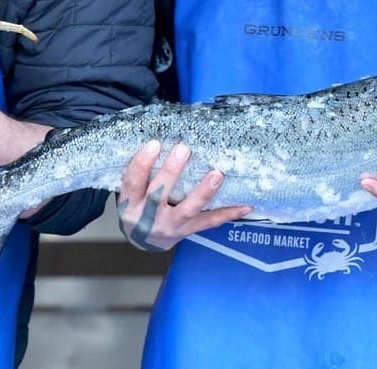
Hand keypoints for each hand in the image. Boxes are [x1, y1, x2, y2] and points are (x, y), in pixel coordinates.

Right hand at [116, 141, 251, 251]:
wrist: (143, 241)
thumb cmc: (138, 207)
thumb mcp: (130, 192)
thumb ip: (140, 172)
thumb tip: (158, 136)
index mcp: (130, 204)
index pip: (132, 183)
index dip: (142, 164)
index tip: (154, 143)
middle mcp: (148, 217)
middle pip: (158, 195)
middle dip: (171, 172)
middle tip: (183, 149)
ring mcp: (170, 226)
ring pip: (187, 209)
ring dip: (203, 191)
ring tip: (216, 174)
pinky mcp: (187, 231)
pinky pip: (209, 222)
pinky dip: (228, 213)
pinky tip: (245, 205)